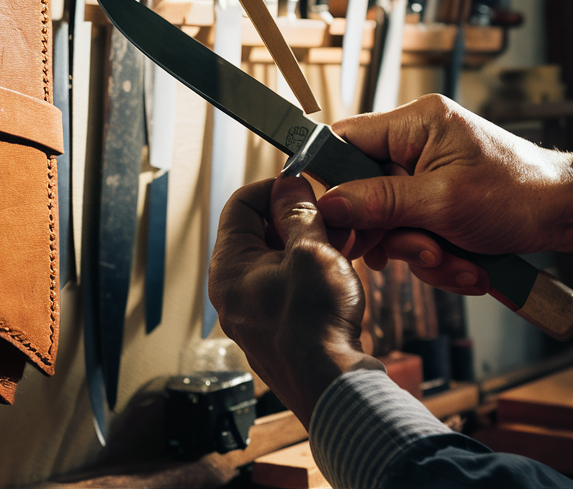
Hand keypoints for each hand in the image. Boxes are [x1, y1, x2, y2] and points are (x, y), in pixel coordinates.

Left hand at [209, 176, 383, 428]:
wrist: (331, 387)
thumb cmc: (315, 324)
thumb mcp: (312, 251)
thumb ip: (299, 214)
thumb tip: (289, 185)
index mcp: (228, 267)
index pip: (240, 204)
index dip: (274, 188)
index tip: (304, 185)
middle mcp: (233, 290)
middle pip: (259, 232)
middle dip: (297, 218)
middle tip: (331, 216)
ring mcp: (253, 313)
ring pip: (278, 260)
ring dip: (309, 244)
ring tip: (343, 242)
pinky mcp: (276, 329)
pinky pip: (288, 287)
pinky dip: (311, 272)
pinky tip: (340, 272)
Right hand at [317, 95, 572, 292]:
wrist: (571, 215)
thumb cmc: (520, 194)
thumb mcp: (444, 202)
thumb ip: (382, 202)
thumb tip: (331, 204)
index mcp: (416, 123)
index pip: (346, 139)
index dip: (331, 179)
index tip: (332, 219)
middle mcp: (417, 144)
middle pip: (365, 191)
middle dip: (390, 232)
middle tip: (416, 250)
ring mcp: (428, 176)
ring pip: (391, 222)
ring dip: (418, 252)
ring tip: (454, 259)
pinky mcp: (439, 205)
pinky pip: (415, 235)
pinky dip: (437, 257)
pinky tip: (466, 265)